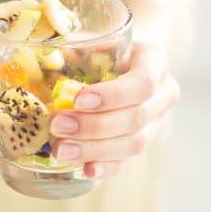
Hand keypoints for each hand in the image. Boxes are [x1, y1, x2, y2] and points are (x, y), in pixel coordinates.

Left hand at [48, 43, 178, 178]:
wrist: (127, 63)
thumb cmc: (106, 49)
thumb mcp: (98, 41)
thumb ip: (78, 51)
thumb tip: (47, 62)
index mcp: (155, 61)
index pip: (142, 83)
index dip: (112, 96)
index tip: (78, 100)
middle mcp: (164, 94)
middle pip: (136, 118)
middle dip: (94, 126)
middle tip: (58, 126)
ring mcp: (158, 122)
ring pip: (134, 144)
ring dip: (94, 149)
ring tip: (61, 149)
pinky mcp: (146, 143)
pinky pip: (129, 161)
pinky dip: (106, 167)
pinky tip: (85, 170)